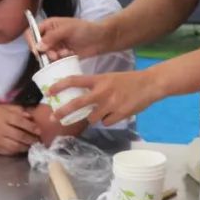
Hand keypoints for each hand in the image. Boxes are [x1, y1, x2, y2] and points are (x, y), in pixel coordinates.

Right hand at [0, 104, 40, 155]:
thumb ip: (14, 109)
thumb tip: (29, 114)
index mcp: (2, 116)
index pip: (21, 122)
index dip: (32, 127)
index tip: (39, 130)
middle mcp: (1, 128)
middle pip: (20, 135)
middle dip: (32, 139)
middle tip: (40, 140)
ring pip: (16, 145)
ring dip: (26, 146)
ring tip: (33, 145)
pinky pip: (9, 151)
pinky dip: (17, 151)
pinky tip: (22, 149)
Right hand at [37, 17, 110, 61]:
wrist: (100, 39)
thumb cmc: (85, 29)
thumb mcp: (67, 29)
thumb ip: (52, 37)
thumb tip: (38, 47)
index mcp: (49, 25)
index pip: (32, 32)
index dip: (32, 41)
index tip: (37, 50)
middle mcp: (50, 35)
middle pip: (38, 46)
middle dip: (45, 52)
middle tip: (55, 55)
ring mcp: (56, 46)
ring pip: (46, 55)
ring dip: (54, 56)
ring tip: (66, 53)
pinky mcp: (62, 55)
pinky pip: (55, 61)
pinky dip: (61, 60)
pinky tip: (70, 55)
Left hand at [48, 70, 162, 126]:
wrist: (150, 84)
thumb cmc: (128, 80)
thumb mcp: (109, 77)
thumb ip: (95, 86)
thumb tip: (80, 99)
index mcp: (99, 79)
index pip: (74, 80)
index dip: (59, 86)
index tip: (49, 92)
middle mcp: (102, 91)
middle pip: (77, 103)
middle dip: (63, 112)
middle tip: (53, 118)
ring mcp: (110, 104)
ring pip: (92, 118)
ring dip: (94, 117)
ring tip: (105, 110)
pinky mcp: (119, 114)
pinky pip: (106, 122)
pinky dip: (108, 120)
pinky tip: (116, 112)